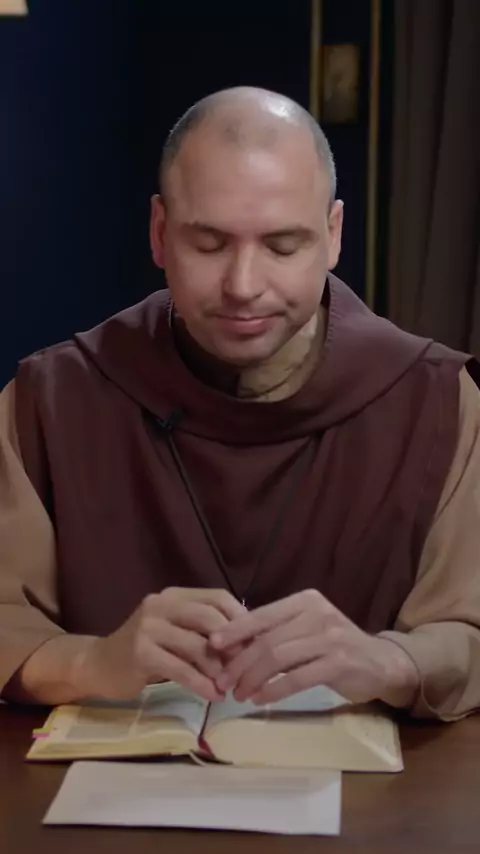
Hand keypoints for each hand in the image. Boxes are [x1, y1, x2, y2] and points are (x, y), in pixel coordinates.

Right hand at [80, 588, 244, 701]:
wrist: (99, 665)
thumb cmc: (145, 650)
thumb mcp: (176, 632)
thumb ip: (203, 631)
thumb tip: (248, 642)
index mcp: (175, 596)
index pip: (217, 597)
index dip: (240, 618)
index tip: (254, 643)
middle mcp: (161, 604)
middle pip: (209, 617)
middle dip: (232, 644)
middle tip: (244, 667)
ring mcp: (148, 626)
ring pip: (197, 645)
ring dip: (218, 669)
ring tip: (229, 687)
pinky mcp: (141, 652)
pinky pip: (180, 668)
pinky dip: (201, 684)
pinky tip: (212, 696)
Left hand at [210, 589, 419, 707]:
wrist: (380, 663)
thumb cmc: (335, 646)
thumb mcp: (305, 630)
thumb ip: (277, 633)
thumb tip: (231, 645)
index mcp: (305, 601)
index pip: (262, 614)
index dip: (235, 630)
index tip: (213, 646)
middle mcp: (317, 613)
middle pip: (267, 639)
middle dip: (240, 662)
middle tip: (223, 681)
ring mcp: (330, 637)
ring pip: (279, 658)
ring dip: (253, 679)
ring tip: (238, 694)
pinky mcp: (339, 663)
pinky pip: (298, 678)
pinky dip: (274, 690)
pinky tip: (261, 699)